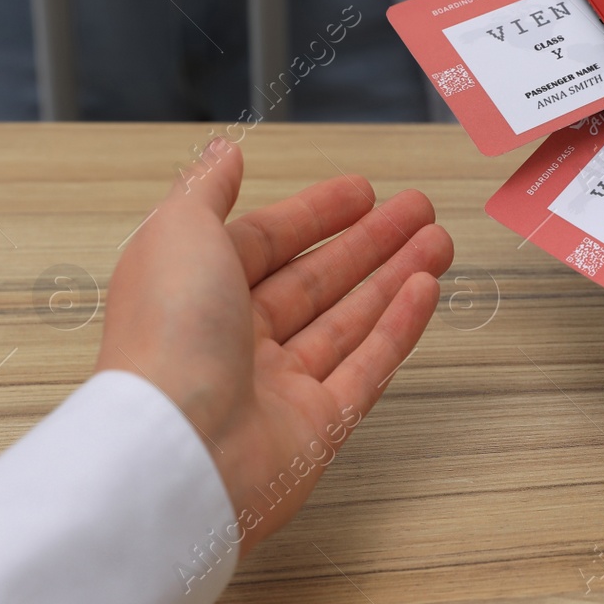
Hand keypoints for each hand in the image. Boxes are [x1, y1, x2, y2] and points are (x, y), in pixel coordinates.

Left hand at [96, 138, 452, 558]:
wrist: (176, 451)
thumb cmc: (165, 337)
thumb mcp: (177, 231)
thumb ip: (206, 189)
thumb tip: (223, 152)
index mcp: (195, 292)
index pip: (265, 242)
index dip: (314, 213)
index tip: (362, 189)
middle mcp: (234, 339)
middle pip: (314, 281)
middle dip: (369, 242)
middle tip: (418, 210)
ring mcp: (276, 387)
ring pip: (347, 322)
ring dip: (394, 278)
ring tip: (439, 242)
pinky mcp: (315, 429)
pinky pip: (365, 370)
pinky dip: (398, 330)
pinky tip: (425, 291)